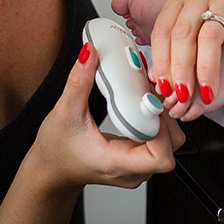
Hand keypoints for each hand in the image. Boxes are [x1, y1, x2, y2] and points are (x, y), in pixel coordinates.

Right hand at [29, 42, 183, 191]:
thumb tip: (90, 53)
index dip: (164, 130)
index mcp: (117, 163)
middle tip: (153, 93)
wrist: (52, 170)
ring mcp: (137, 165)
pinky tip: (145, 103)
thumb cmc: (57, 150)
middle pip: (171, 146)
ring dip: (165, 117)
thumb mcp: (64, 112)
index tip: (151, 106)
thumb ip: (79, 81)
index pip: (160, 157)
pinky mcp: (138, 157)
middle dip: (168, 116)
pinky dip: (157, 120)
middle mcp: (133, 169)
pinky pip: (160, 140)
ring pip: (170, 143)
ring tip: (150, 95)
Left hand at [126, 0, 223, 118]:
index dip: (161, 61)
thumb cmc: (223, 25)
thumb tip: (158, 80)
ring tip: (207, 92)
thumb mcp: (193, 31)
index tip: (164, 86)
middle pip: (183, 32)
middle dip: (180, 67)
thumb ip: (174, 51)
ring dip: (205, 69)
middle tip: (183, 93)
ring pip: (210, 36)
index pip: (163, 30)